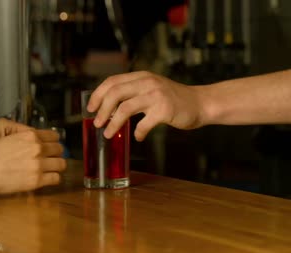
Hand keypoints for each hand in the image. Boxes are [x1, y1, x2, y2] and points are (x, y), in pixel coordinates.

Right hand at [0, 129, 65, 193]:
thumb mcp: (4, 132)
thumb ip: (22, 133)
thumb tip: (32, 135)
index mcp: (30, 135)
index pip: (53, 136)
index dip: (54, 141)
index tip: (52, 145)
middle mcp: (38, 148)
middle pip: (59, 149)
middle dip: (56, 153)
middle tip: (52, 158)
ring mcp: (39, 165)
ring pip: (61, 164)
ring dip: (57, 166)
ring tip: (52, 169)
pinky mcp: (37, 180)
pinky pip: (55, 178)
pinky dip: (54, 178)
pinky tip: (48, 179)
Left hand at [87, 71, 203, 140]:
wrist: (200, 103)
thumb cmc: (173, 100)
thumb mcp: (151, 89)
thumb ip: (133, 94)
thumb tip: (108, 109)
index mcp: (141, 76)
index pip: (112, 81)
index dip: (98, 95)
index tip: (90, 108)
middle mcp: (147, 82)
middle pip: (115, 93)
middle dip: (101, 109)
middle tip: (96, 123)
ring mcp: (156, 95)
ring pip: (125, 108)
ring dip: (113, 123)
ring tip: (107, 134)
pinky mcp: (164, 110)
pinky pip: (143, 124)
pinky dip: (138, 133)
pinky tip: (138, 137)